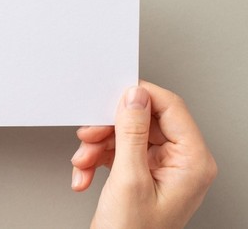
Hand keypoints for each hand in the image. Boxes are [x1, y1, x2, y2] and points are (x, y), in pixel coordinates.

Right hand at [71, 81, 216, 228]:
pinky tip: (84, 175)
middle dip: (108, 130)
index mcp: (192, 161)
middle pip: (142, 122)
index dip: (140, 97)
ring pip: (124, 136)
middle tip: (89, 136)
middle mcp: (181, 163)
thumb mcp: (129, 179)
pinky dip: (96, 161)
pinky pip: (116, 153)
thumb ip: (131, 133)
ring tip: (83, 163)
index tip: (112, 95)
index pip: (171, 108)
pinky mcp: (141, 176)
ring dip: (97, 147)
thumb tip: (134, 97)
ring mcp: (161, 170)